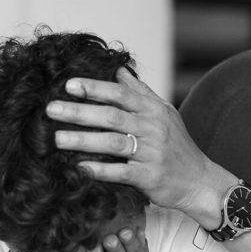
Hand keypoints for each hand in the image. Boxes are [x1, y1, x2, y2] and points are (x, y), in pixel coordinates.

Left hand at [46, 69, 228, 224]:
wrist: (199, 181)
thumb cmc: (177, 145)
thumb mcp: (164, 113)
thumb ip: (141, 92)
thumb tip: (119, 70)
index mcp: (153, 110)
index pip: (120, 94)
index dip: (94, 88)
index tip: (68, 85)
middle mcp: (153, 128)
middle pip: (111, 116)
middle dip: (79, 112)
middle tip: (51, 109)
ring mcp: (152, 153)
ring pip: (113, 143)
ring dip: (83, 140)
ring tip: (57, 139)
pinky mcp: (150, 177)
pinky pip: (121, 172)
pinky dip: (100, 170)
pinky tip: (79, 168)